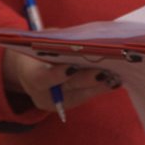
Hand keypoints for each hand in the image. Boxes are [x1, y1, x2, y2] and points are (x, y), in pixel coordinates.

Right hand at [3, 49, 117, 114]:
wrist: (31, 68)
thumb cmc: (40, 49)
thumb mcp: (44, 41)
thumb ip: (59, 41)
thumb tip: (85, 38)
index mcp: (29, 74)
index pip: (41, 78)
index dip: (57, 74)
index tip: (72, 68)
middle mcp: (42, 94)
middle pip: (67, 88)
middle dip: (86, 80)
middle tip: (103, 73)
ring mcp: (56, 103)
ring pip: (80, 96)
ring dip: (99, 86)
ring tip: (115, 76)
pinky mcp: (68, 106)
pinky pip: (85, 97)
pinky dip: (100, 88)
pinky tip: (114, 81)